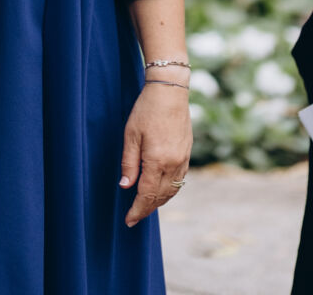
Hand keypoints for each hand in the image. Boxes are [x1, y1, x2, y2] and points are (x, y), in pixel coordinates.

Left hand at [120, 78, 191, 225]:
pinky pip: (179, 180)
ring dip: (158, 202)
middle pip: (160, 197)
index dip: (137, 210)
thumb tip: (126, 186)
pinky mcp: (187, 153)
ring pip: (172, 191)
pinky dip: (169, 190)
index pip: (147, 195)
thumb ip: (129, 163)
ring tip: (144, 207)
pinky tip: (160, 190)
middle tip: (133, 217)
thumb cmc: (146, 110)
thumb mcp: (130, 135)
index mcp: (158, 161)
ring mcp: (183, 159)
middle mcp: (173, 164)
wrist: (170, 92)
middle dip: (146, 209)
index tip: (128, 221)